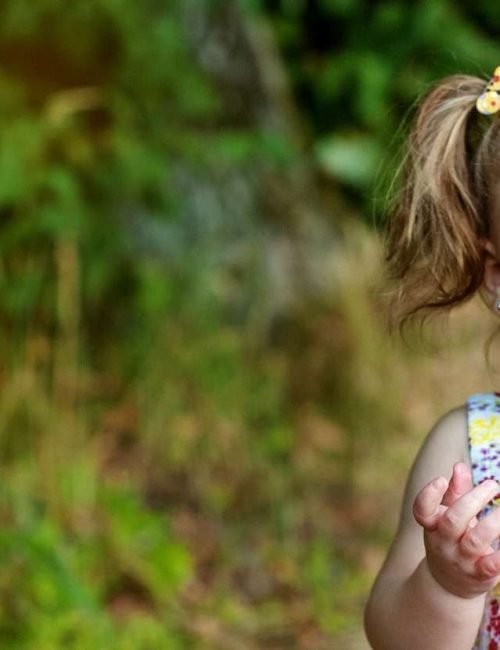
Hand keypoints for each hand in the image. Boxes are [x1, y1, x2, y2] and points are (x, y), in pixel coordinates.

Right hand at [413, 462, 499, 598]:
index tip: (440, 479)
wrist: (449, 583)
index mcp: (433, 525)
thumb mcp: (448, 515)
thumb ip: (455, 491)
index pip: (422, 510)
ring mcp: (461, 560)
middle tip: (492, 484)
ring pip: (476, 541)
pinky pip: (493, 565)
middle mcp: (444, 542)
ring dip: (494, 523)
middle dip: (473, 500)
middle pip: (454, 520)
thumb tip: (459, 466)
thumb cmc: (452, 537)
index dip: (429, 495)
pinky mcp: (480, 575)